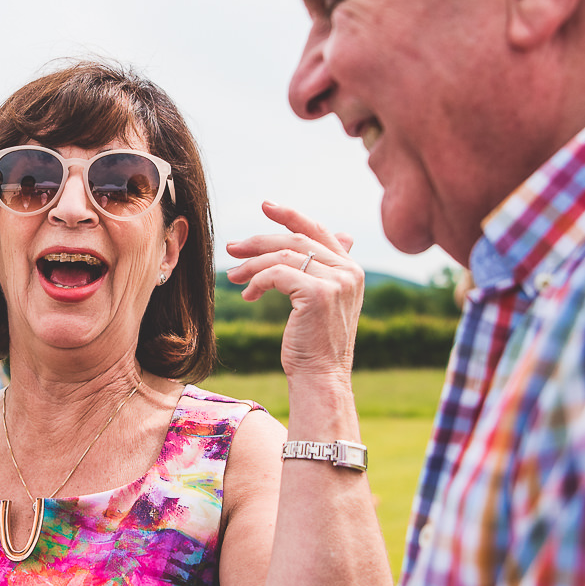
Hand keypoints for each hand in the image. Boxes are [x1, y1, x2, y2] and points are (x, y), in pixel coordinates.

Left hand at [222, 201, 364, 386]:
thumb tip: (306, 243)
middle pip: (296, 240)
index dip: (291, 216)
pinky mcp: (318, 293)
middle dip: (260, 240)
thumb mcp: (321, 303)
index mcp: (352, 270)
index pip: (318, 231)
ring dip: (252, 263)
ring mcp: (336, 281)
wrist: (322, 378)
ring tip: (233, 275)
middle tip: (232, 248)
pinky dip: (257, 281)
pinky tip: (247, 295)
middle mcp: (349, 272)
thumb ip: (319, 271)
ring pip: (283, 255)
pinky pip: (276, 274)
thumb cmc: (315, 345)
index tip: (266, 206)